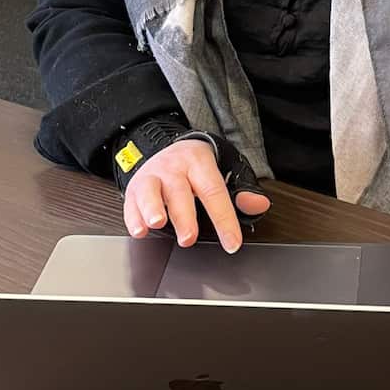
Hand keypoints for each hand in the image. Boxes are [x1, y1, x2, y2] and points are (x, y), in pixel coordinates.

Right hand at [122, 138, 270, 253]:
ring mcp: (152, 176)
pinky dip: (133, 217)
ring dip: (152, 208)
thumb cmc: (198, 165)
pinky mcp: (135, 188)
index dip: (224, 218)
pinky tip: (140, 230)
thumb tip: (258, 204)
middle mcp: (174, 167)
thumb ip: (242, 190)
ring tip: (158, 223)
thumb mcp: (226, 169)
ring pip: (150, 191)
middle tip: (188, 238)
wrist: (169, 147)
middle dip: (183, 216)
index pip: (214, 191)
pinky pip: (131, 202)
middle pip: (179, 191)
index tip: (232, 242)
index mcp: (200, 162)